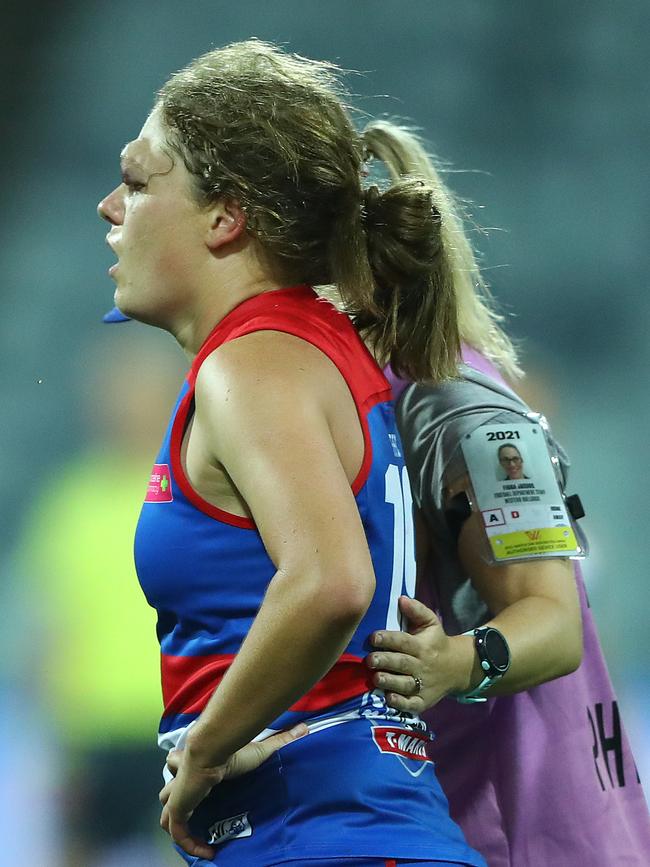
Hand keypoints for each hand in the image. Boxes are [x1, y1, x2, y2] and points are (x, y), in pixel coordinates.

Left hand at [159, 723, 308, 858]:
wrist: (212, 747)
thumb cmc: (232, 747)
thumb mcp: (260, 748)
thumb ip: (281, 740)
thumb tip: (305, 728)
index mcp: (196, 760)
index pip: (182, 766)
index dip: (188, 777)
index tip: (205, 786)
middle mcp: (182, 776)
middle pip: (170, 789)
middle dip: (177, 799)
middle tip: (197, 813)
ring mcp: (177, 794)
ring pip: (166, 809)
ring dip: (177, 820)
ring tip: (197, 832)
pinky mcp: (177, 809)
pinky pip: (178, 833)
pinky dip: (189, 844)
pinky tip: (207, 851)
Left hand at [366, 596, 468, 712]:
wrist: (458, 668)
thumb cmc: (436, 642)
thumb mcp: (431, 623)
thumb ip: (416, 610)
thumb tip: (401, 598)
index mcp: (421, 646)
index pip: (403, 641)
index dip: (388, 639)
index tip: (373, 637)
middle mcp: (422, 666)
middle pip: (402, 663)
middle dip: (385, 661)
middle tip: (369, 660)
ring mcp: (423, 685)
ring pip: (404, 684)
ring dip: (389, 682)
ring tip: (375, 678)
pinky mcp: (423, 701)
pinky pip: (412, 704)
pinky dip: (400, 703)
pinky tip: (389, 698)